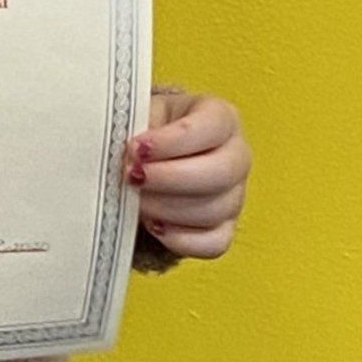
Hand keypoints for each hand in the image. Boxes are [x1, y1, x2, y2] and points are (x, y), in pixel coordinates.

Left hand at [124, 89, 250, 258]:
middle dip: (169, 179)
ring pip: (214, 210)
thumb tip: (125, 152)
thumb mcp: (141, 117)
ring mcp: (235, 195)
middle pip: (220, 172)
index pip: (212, 126)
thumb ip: (136, 127)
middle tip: (133, 178)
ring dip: (167, 209)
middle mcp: (237, 155)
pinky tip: (154, 226)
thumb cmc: (148, 135)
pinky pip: (214, 243)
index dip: (171, 141)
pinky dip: (181, 239)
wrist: (151, 163)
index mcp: (221, 118)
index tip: (135, 148)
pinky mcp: (225, 228)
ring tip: (136, 201)